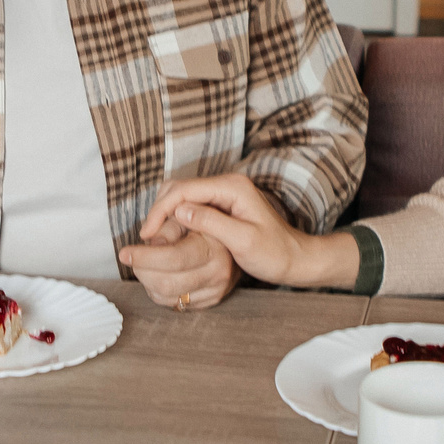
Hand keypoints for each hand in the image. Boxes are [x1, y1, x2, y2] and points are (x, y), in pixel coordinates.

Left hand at [120, 219, 240, 309]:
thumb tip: (149, 241)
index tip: (124, 253)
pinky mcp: (210, 302)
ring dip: (147, 280)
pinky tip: (159, 273)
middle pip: (166, 283)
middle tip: (132, 256)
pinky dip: (157, 290)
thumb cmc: (204, 221)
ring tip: (147, 262)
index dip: (144, 257)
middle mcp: (218, 274)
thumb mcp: (188, 213)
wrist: (234, 238)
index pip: (174, 259)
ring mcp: (215, 291)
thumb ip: (167, 225)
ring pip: (165, 297)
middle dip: (141, 270)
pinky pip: (173, 303)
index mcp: (215, 248)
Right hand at [133, 174, 354, 292]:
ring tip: (155, 239)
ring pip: (182, 195)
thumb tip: (179, 211)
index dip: (161, 210)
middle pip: (179, 187)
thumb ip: (212, 223)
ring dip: (165, 214)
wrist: (296, 259)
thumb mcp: (243, 241)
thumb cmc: (275, 253)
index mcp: (232, 187)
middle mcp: (227, 184)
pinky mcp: (222, 205)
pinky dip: (175, 218)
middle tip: (148, 238)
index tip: (148, 234)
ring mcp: (224, 194)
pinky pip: (191, 205)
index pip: (184, 190)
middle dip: (159, 210)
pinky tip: (170, 237)